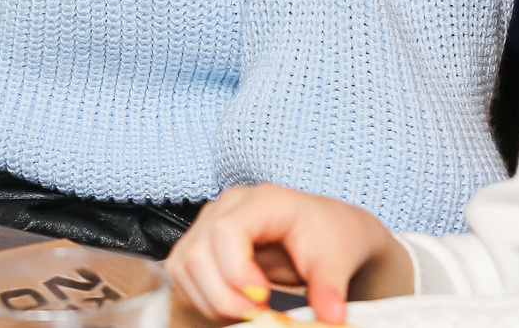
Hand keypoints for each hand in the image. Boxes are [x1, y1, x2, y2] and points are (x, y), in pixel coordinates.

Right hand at [166, 183, 410, 324]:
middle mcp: (226, 207)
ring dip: (212, 301)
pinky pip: (182, 276)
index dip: (236, 271)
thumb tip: (331, 316)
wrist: (326, 229)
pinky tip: (233, 305)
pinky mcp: (200, 245)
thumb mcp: (336, 259)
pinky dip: (203, 299)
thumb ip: (329, 287)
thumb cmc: (328, 234)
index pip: (226, 230)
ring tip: (249, 311)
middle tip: (259, 313)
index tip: (263, 299)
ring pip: (184, 268)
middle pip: (199, 254)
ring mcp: (208, 224)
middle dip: (225, 296)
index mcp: (261, 201)